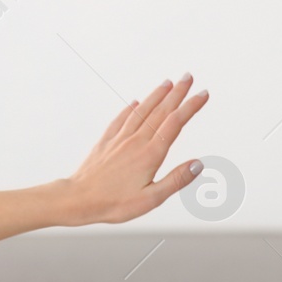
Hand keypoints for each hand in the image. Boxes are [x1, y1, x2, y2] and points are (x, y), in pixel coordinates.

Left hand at [61, 74, 209, 225]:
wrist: (78, 199)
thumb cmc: (114, 203)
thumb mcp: (151, 198)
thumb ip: (176, 179)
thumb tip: (198, 164)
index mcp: (150, 154)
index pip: (175, 123)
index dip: (190, 106)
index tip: (203, 94)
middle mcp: (135, 141)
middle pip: (160, 111)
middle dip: (177, 93)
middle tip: (189, 77)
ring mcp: (119, 139)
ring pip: (141, 111)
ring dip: (156, 95)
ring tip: (167, 83)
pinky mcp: (106, 142)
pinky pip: (121, 119)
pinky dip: (130, 108)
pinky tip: (135, 102)